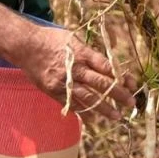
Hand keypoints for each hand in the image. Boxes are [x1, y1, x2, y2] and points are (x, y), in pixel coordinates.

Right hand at [18, 25, 137, 119]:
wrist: (26, 46)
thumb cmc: (52, 39)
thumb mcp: (74, 38)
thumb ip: (90, 52)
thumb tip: (108, 63)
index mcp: (82, 53)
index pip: (106, 66)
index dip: (120, 76)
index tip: (132, 83)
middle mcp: (75, 69)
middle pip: (101, 83)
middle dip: (118, 94)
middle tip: (131, 102)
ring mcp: (64, 82)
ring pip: (88, 97)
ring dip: (104, 107)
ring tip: (117, 115)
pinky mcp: (54, 91)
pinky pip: (71, 104)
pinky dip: (83, 111)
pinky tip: (94, 118)